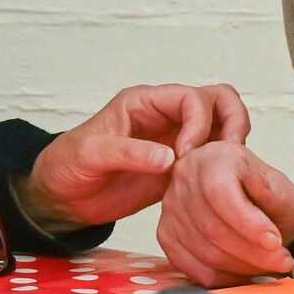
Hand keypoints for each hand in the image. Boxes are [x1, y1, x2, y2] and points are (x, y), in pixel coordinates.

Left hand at [18, 83, 250, 230]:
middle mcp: (165, 116)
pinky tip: (210, 191)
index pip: (191, 96)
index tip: (184, 155)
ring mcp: (175, 140)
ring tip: (220, 173)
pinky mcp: (179, 167)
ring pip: (222, 125)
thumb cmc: (68, 166)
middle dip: (231, 123)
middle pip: (218, 100)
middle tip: (224, 157)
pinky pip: (213, 158)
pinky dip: (221, 169)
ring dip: (230, 145)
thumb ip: (128, 152)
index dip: (198, 123)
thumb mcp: (90, 155)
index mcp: (144, 103)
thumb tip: (169, 157)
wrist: (62, 196)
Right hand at [157, 141, 293, 286]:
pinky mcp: (166, 235)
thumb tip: (256, 183)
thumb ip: (273, 191)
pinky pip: (192, 268)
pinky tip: (244, 273)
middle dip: (252, 252)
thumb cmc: (267, 197)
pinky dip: (222, 278)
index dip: (248, 223)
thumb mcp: (282, 191)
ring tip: (269, 266)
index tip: (275, 242)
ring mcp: (170, 208)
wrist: (251, 205)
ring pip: (204, 251)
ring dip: (241, 267)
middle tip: (282, 261)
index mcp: (213, 158)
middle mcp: (184, 178)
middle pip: (212, 227)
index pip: (220, 193)